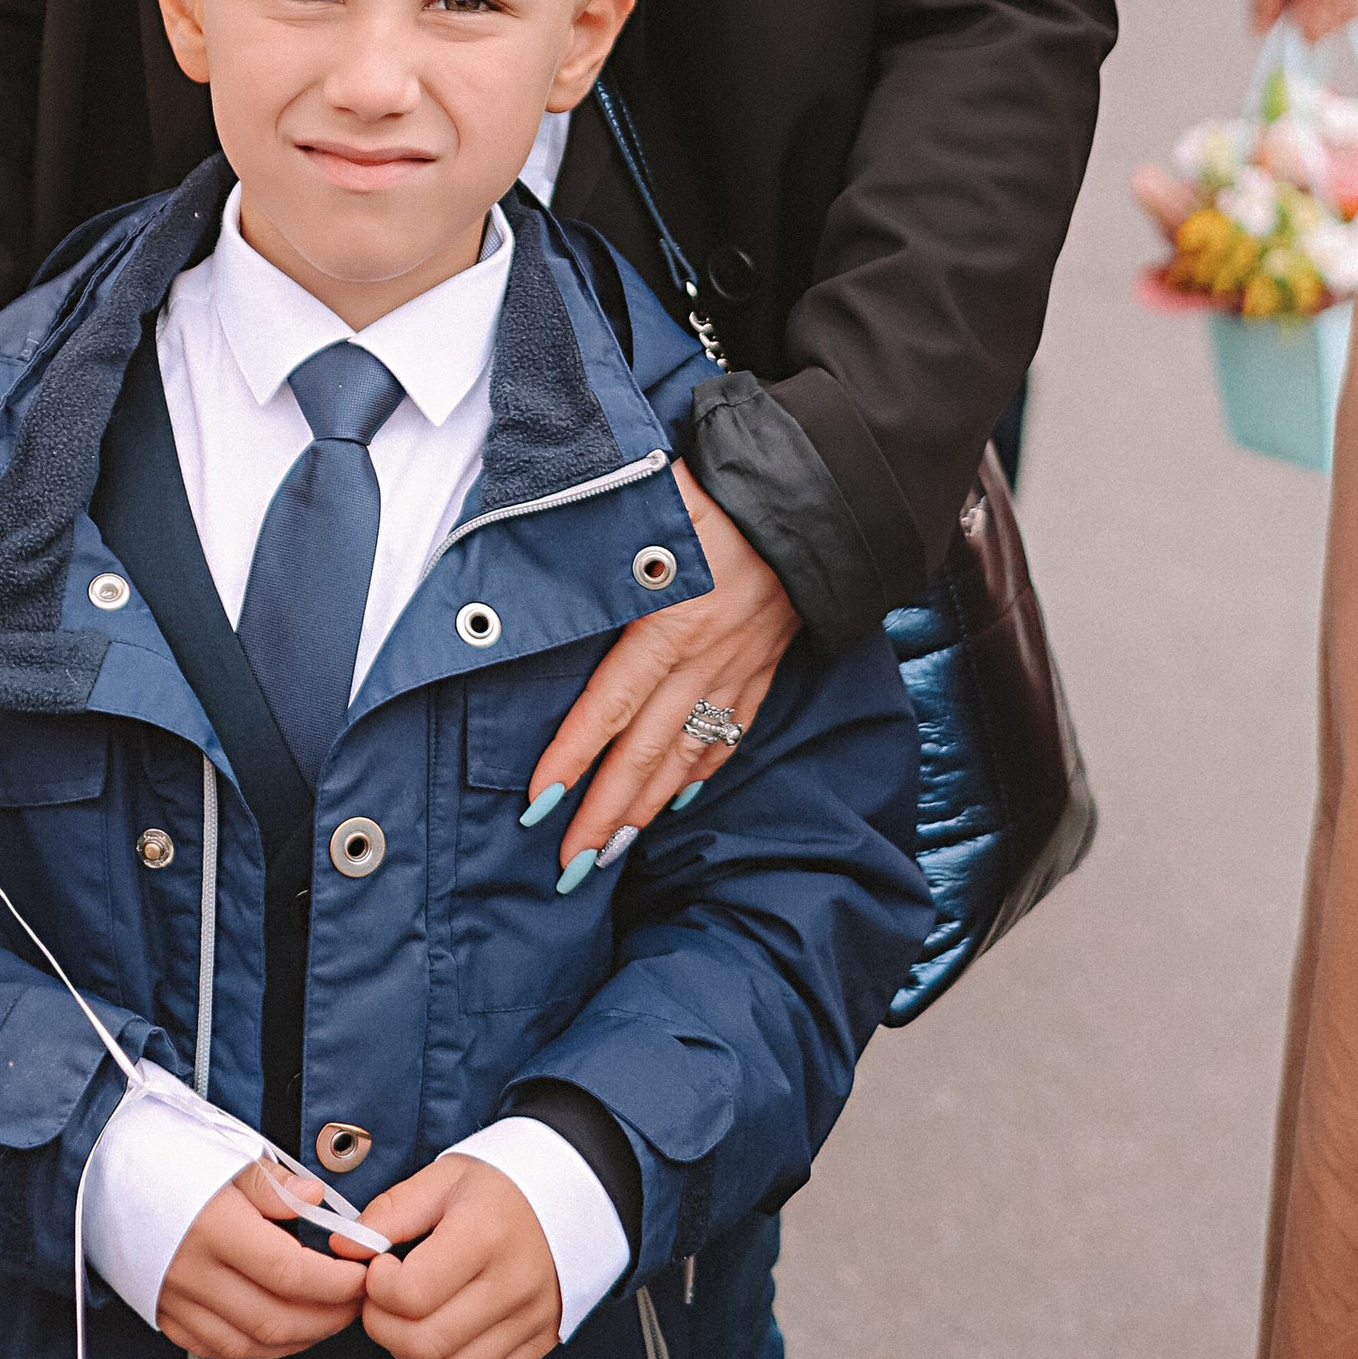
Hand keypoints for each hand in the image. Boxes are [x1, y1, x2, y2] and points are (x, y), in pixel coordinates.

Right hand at [156, 1157, 371, 1358]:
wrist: (100, 1166)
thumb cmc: (167, 1149)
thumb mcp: (225, 1150)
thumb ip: (274, 1184)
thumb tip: (318, 1199)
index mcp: (214, 1225)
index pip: (289, 1271)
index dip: (335, 1281)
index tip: (363, 1274)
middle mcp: (193, 1271)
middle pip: (275, 1318)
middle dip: (327, 1318)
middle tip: (356, 1302)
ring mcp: (174, 1299)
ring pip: (249, 1344)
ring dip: (297, 1340)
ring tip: (327, 1318)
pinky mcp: (161, 1314)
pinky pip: (217, 1348)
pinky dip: (256, 1348)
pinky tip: (279, 1331)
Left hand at [359, 1155, 561, 1358]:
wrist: (573, 1193)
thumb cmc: (500, 1184)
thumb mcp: (443, 1178)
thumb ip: (390, 1212)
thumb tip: (345, 1248)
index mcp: (486, 1234)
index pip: (412, 1292)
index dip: (376, 1288)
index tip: (376, 1267)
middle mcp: (514, 1284)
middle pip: (426, 1341)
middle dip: (382, 1326)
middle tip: (378, 1300)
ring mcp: (531, 1319)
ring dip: (411, 1354)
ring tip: (406, 1319)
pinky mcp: (541, 1343)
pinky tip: (439, 1340)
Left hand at [525, 473, 796, 871]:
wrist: (819, 495)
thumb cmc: (726, 489)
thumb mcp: (660, 493)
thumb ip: (608, 517)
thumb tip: (549, 517)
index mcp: (672, 620)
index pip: (612, 703)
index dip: (574, 755)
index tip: (538, 802)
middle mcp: (704, 658)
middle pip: (646, 751)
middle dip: (604, 813)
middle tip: (567, 869)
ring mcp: (737, 670)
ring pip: (687, 755)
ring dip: (647, 809)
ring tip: (610, 855)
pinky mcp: (763, 668)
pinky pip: (730, 734)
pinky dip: (702, 773)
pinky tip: (678, 802)